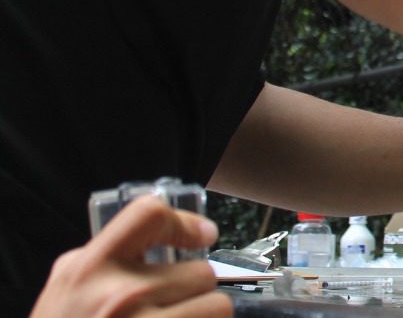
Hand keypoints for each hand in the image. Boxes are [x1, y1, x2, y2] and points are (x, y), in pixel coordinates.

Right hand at [31, 195, 227, 317]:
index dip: (184, 222)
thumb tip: (154, 236)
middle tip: (175, 302)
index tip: (202, 234)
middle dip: (193, 288)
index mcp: (91, 269)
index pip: (149, 215)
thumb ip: (104, 257)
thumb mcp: (66, 287)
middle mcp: (119, 294)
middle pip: (200, 271)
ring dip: (205, 315)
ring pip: (216, 306)